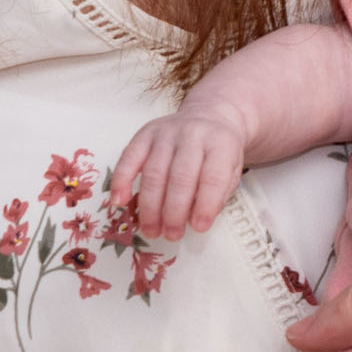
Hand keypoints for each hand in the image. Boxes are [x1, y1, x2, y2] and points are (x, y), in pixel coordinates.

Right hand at [110, 109, 250, 239]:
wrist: (210, 117)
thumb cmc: (218, 153)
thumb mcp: (231, 170)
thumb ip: (217, 194)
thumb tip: (193, 220)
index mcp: (220, 144)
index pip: (213, 177)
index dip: (205, 205)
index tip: (199, 228)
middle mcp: (193, 134)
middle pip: (180, 177)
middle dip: (174, 212)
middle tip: (171, 235)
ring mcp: (167, 132)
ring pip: (154, 172)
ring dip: (150, 206)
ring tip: (151, 231)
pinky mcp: (145, 133)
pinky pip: (129, 157)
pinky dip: (121, 181)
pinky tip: (119, 202)